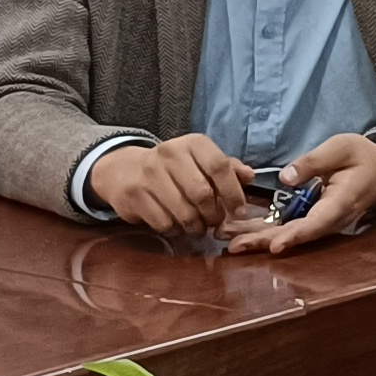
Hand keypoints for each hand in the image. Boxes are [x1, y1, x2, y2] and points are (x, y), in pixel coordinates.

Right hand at [85, 132, 253, 236]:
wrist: (124, 170)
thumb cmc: (172, 168)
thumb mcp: (199, 160)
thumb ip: (226, 167)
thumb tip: (250, 176)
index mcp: (192, 144)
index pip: (219, 166)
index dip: (233, 193)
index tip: (239, 211)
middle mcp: (169, 154)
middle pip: (202, 194)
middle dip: (213, 215)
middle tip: (214, 222)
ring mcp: (149, 174)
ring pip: (184, 212)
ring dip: (195, 227)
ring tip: (197, 227)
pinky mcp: (134, 195)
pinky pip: (164, 223)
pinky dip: (175, 231)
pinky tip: (176, 226)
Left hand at [230, 134, 375, 255]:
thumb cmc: (361, 157)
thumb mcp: (342, 148)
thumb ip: (315, 161)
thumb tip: (286, 178)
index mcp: (342, 201)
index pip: (318, 223)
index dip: (296, 236)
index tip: (276, 245)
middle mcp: (329, 219)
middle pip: (295, 235)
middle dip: (264, 241)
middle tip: (233, 245)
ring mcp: (319, 222)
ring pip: (286, 235)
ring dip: (256, 238)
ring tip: (226, 239)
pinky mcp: (309, 219)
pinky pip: (284, 228)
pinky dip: (260, 230)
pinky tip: (236, 231)